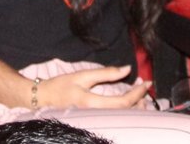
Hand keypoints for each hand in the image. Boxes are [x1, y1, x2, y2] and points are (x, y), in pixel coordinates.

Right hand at [34, 66, 150, 110]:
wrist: (43, 101)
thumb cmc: (60, 87)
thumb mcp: (82, 75)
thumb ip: (105, 73)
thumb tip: (127, 69)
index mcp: (93, 104)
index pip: (124, 101)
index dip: (138, 92)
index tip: (147, 82)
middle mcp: (97, 117)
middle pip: (126, 113)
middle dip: (140, 101)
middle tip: (145, 87)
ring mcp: (96, 121)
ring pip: (123, 118)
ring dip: (134, 107)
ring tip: (139, 95)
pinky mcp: (96, 121)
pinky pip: (116, 118)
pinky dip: (126, 111)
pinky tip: (128, 103)